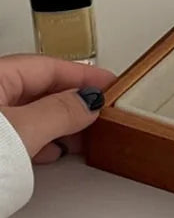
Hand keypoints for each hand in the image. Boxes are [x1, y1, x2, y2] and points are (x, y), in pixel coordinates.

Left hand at [0, 55, 116, 161]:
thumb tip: (87, 103)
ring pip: (29, 114)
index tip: (110, 83)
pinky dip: (41, 139)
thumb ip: (60, 112)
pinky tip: (54, 150)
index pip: (47, 67)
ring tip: (86, 133)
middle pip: (38, 89)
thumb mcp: (24, 129)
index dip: (84, 75)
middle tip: (104, 108)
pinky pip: (17, 135)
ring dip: (61, 123)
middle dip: (75, 100)